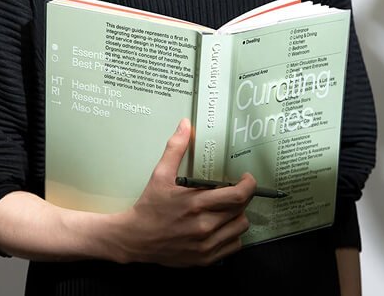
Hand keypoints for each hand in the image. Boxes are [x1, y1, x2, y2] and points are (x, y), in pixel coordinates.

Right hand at [119, 118, 256, 266]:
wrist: (134, 239)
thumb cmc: (149, 207)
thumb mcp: (160, 174)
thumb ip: (175, 148)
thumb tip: (185, 125)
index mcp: (196, 203)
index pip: (237, 196)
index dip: (249, 186)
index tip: (246, 179)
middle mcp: (204, 226)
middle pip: (241, 211)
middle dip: (242, 198)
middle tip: (234, 191)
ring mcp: (206, 245)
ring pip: (240, 228)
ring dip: (237, 216)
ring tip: (226, 208)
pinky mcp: (205, 258)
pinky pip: (233, 246)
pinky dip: (231, 235)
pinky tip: (220, 226)